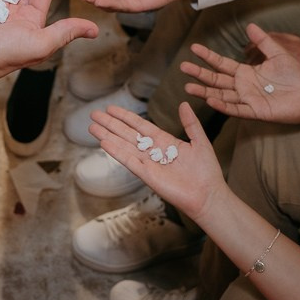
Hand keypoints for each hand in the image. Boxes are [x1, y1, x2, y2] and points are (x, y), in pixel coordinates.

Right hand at [89, 103, 227, 223]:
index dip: (125, 117)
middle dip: (110, 124)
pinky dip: (116, 152)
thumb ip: (191, 123)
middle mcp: (152, 152)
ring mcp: (148, 164)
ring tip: (92, 127)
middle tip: (94, 114)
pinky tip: (104, 142)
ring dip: (108, 136)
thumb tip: (184, 104)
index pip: (140, 125)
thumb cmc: (206, 172)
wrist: (208, 196)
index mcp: (164, 142)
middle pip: (127, 134)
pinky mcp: (147, 176)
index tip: (111, 108)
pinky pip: (129, 161)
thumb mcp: (200, 142)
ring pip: (123, 146)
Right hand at [182, 24, 299, 133]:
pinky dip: (223, 105)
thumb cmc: (295, 76)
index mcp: (246, 72)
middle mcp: (242, 86)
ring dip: (205, 91)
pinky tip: (210, 100)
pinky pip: (236, 109)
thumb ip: (263, 41)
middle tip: (183, 67)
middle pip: (216, 79)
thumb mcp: (277, 53)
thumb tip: (249, 25)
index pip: (221, 64)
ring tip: (188, 86)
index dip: (208, 56)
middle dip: (200, 73)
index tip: (194, 48)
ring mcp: (247, 100)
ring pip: (221, 95)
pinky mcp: (255, 111)